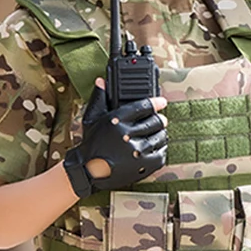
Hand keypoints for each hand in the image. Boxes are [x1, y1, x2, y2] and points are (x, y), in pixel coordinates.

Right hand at [63, 78, 167, 197]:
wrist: (88, 171)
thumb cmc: (92, 144)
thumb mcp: (92, 118)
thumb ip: (100, 98)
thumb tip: (102, 80)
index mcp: (116, 121)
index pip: (144, 106)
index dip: (156, 102)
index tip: (162, 102)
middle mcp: (127, 135)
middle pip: (156, 121)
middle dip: (160, 119)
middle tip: (160, 120)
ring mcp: (136, 152)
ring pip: (160, 137)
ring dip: (160, 134)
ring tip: (156, 134)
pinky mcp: (143, 166)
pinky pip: (161, 154)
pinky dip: (160, 149)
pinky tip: (154, 147)